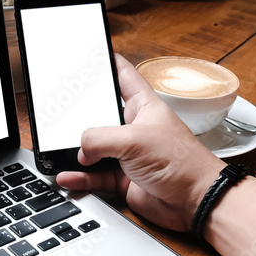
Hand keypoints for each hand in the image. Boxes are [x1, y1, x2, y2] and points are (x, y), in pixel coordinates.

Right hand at [55, 53, 224, 231]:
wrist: (195, 201)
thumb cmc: (181, 163)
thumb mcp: (133, 139)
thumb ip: (98, 139)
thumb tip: (81, 150)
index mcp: (143, 106)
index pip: (123, 75)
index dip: (108, 63)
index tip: (91, 55)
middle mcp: (134, 128)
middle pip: (101, 114)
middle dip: (81, 115)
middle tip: (61, 110)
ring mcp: (127, 154)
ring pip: (94, 149)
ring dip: (77, 151)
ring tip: (60, 149)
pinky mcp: (123, 178)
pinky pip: (94, 175)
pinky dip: (80, 177)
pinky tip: (67, 176)